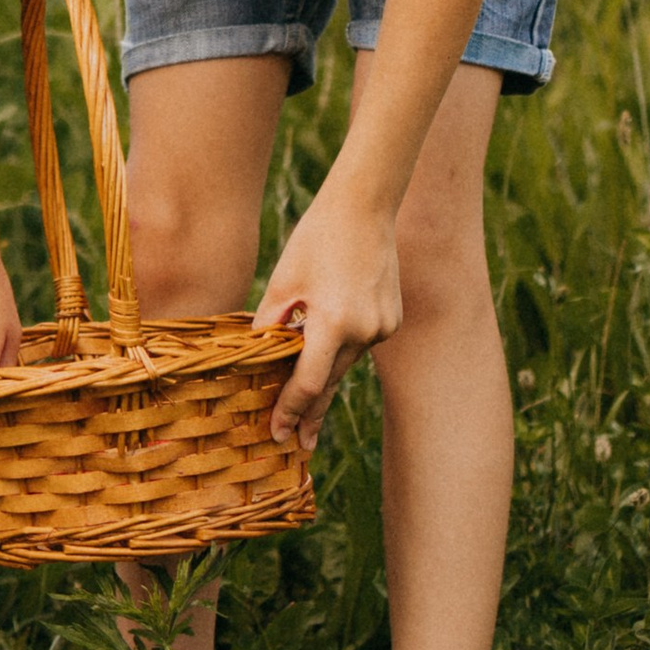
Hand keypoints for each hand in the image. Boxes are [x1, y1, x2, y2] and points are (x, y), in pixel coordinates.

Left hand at [258, 178, 403, 453]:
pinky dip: (342, 348)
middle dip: (310, 410)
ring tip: (306, 407)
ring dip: (324, 375)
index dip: (290, 409)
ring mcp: (383, 327)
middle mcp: (364, 331)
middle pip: (329, 380)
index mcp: (333, 322)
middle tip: (296, 441)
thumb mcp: (283, 281)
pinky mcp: (391, 319)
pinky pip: (360, 343)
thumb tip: (258, 358)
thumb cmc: (316, 239)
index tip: (278, 432)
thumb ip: (271, 325)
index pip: (309, 382)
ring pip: (345, 362)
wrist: (365, 207)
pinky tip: (330, 343)